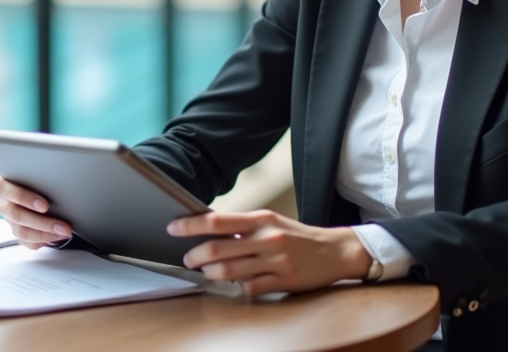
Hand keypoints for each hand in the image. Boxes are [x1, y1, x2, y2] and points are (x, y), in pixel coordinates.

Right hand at [0, 176, 72, 249]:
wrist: (40, 189)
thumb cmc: (36, 178)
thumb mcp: (36, 174)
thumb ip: (39, 177)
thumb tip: (60, 181)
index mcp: (1, 185)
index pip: (6, 191)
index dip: (25, 199)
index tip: (45, 205)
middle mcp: (3, 203)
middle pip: (16, 215)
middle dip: (41, 222)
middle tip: (61, 225)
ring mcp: (8, 220)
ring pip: (22, 232)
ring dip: (46, 234)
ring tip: (64, 231)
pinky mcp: (16, 232)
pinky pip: (27, 241)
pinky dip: (43, 240)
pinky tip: (58, 235)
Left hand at [168, 210, 371, 297]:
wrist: (335, 251)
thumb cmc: (295, 236)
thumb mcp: (270, 222)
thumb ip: (242, 226)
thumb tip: (207, 228)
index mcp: (260, 219)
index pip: (216, 220)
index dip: (190, 225)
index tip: (172, 227)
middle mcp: (266, 238)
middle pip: (217, 248)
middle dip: (195, 255)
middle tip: (188, 258)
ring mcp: (275, 262)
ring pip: (229, 271)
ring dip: (211, 273)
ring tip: (206, 272)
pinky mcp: (283, 282)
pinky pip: (249, 288)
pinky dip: (238, 287)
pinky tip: (237, 284)